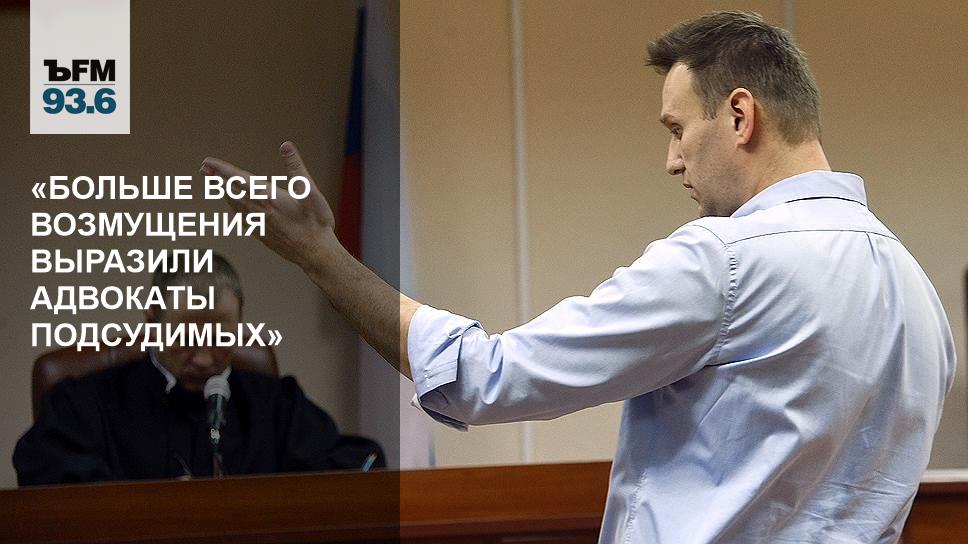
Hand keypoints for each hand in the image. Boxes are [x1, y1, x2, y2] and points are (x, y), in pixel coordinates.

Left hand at [200, 141, 336, 269]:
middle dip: (217, 178)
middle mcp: (259, 210)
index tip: (207, 162)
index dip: (221, 169)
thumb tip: (285, 145)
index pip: (239, 179)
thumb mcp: (310, 191)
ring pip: (234, 205)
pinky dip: (233, 208)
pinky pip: (241, 218)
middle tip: (203, 168)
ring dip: (223, 192)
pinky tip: (233, 206)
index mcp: (268, 197)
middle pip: (232, 191)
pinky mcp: (261, 234)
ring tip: (215, 183)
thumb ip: (296, 167)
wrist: (316, 254)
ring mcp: (258, 224)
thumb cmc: (317, 223)